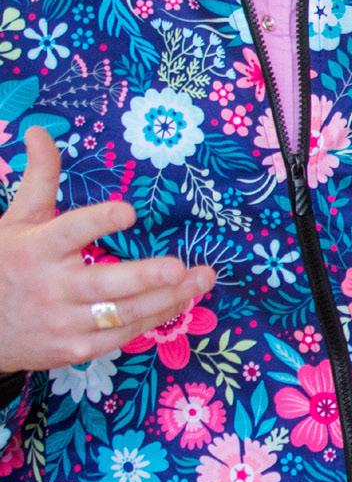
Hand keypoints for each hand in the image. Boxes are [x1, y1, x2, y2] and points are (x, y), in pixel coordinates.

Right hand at [0, 128, 215, 374]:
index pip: (69, 231)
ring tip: (202, 279)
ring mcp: (62, 322)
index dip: (98, 222)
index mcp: (36, 249)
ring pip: (123, 313)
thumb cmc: (5, 265)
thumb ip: (38, 179)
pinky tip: (180, 302)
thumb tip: (39, 131)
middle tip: (180, 266)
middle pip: (105, 283)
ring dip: (168, 298)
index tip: (128, 212)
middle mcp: (50, 287)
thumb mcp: (16, 221)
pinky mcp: (73, 349)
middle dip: (146, 276)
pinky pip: (122, 335)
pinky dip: (153, 319)